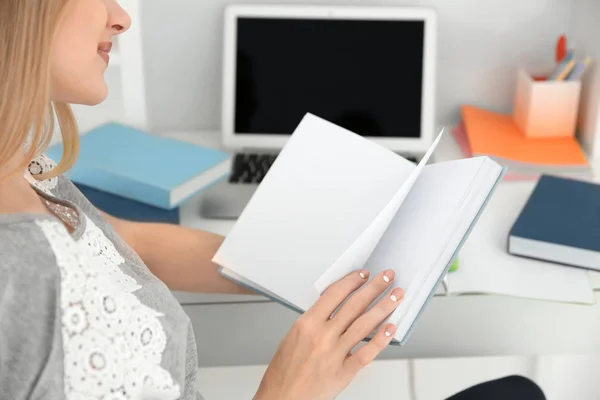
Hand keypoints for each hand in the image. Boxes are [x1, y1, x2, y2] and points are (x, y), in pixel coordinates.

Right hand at [254, 269, 403, 399]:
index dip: (352, 281)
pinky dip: (380, 339)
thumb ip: (315, 320)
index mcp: (307, 324)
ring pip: (364, 324)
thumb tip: (335, 304)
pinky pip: (366, 353)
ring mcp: (334, 354)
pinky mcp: (343, 372)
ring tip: (396, 296)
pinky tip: (391, 327)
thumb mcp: (294, 336)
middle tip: (387, 277)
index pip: (335, 294)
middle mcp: (322, 336)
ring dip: (383, 307)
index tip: (364, 274)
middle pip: (354, 305)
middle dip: (374, 288)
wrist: (282, 397)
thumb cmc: (285, 371)